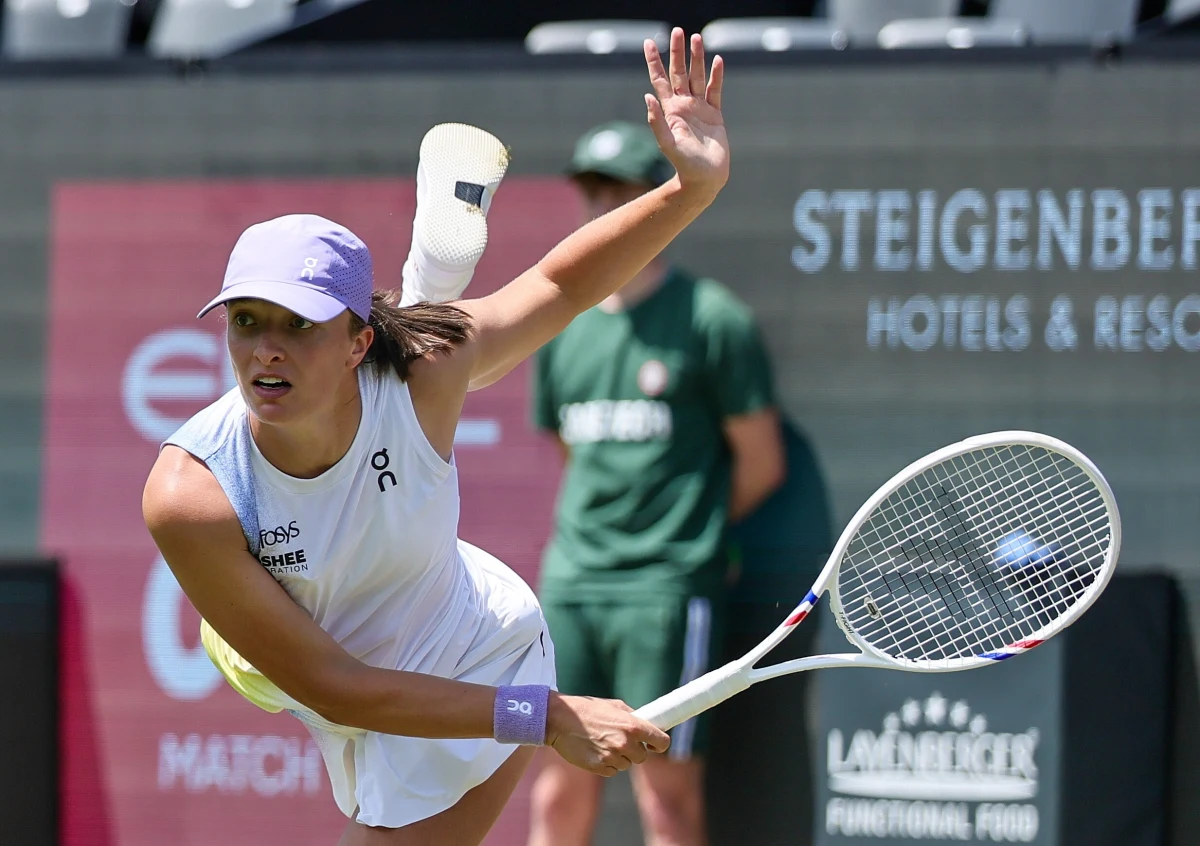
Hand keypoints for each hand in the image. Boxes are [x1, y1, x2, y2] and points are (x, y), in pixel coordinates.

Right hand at [545, 692, 670, 776]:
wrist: (560, 719)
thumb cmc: (588, 709)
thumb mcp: (615, 706)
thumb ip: (634, 717)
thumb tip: (649, 725)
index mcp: (634, 726)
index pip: (662, 742)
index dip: (659, 744)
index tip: (654, 744)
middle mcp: (626, 743)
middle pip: (643, 757)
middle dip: (635, 750)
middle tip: (621, 740)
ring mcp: (613, 757)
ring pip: (627, 764)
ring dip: (620, 757)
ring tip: (603, 742)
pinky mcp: (600, 768)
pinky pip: (612, 770)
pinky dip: (607, 764)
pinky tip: (596, 750)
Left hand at [643, 28, 729, 197]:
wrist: (704, 179)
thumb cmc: (684, 165)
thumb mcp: (667, 144)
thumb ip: (657, 122)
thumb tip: (647, 97)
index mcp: (670, 111)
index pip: (659, 80)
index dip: (654, 62)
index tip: (649, 43)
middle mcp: (683, 106)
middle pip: (679, 73)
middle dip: (677, 52)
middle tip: (678, 31)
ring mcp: (699, 109)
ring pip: (697, 77)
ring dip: (697, 58)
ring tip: (697, 38)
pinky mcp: (715, 115)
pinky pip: (715, 91)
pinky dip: (716, 76)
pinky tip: (717, 61)